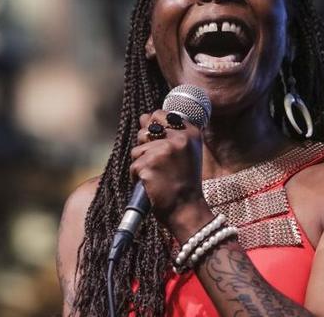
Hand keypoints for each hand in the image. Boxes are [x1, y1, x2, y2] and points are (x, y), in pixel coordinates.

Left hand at [130, 110, 211, 236]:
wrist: (186, 209)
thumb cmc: (184, 181)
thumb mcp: (186, 152)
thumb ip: (168, 132)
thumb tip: (143, 117)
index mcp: (190, 132)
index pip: (160, 114)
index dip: (154, 128)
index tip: (162, 145)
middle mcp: (178, 138)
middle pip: (146, 128)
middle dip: (145, 144)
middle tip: (158, 162)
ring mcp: (162, 151)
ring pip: (137, 149)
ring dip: (142, 163)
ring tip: (157, 175)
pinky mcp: (148, 165)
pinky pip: (133, 166)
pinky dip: (138, 177)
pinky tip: (152, 184)